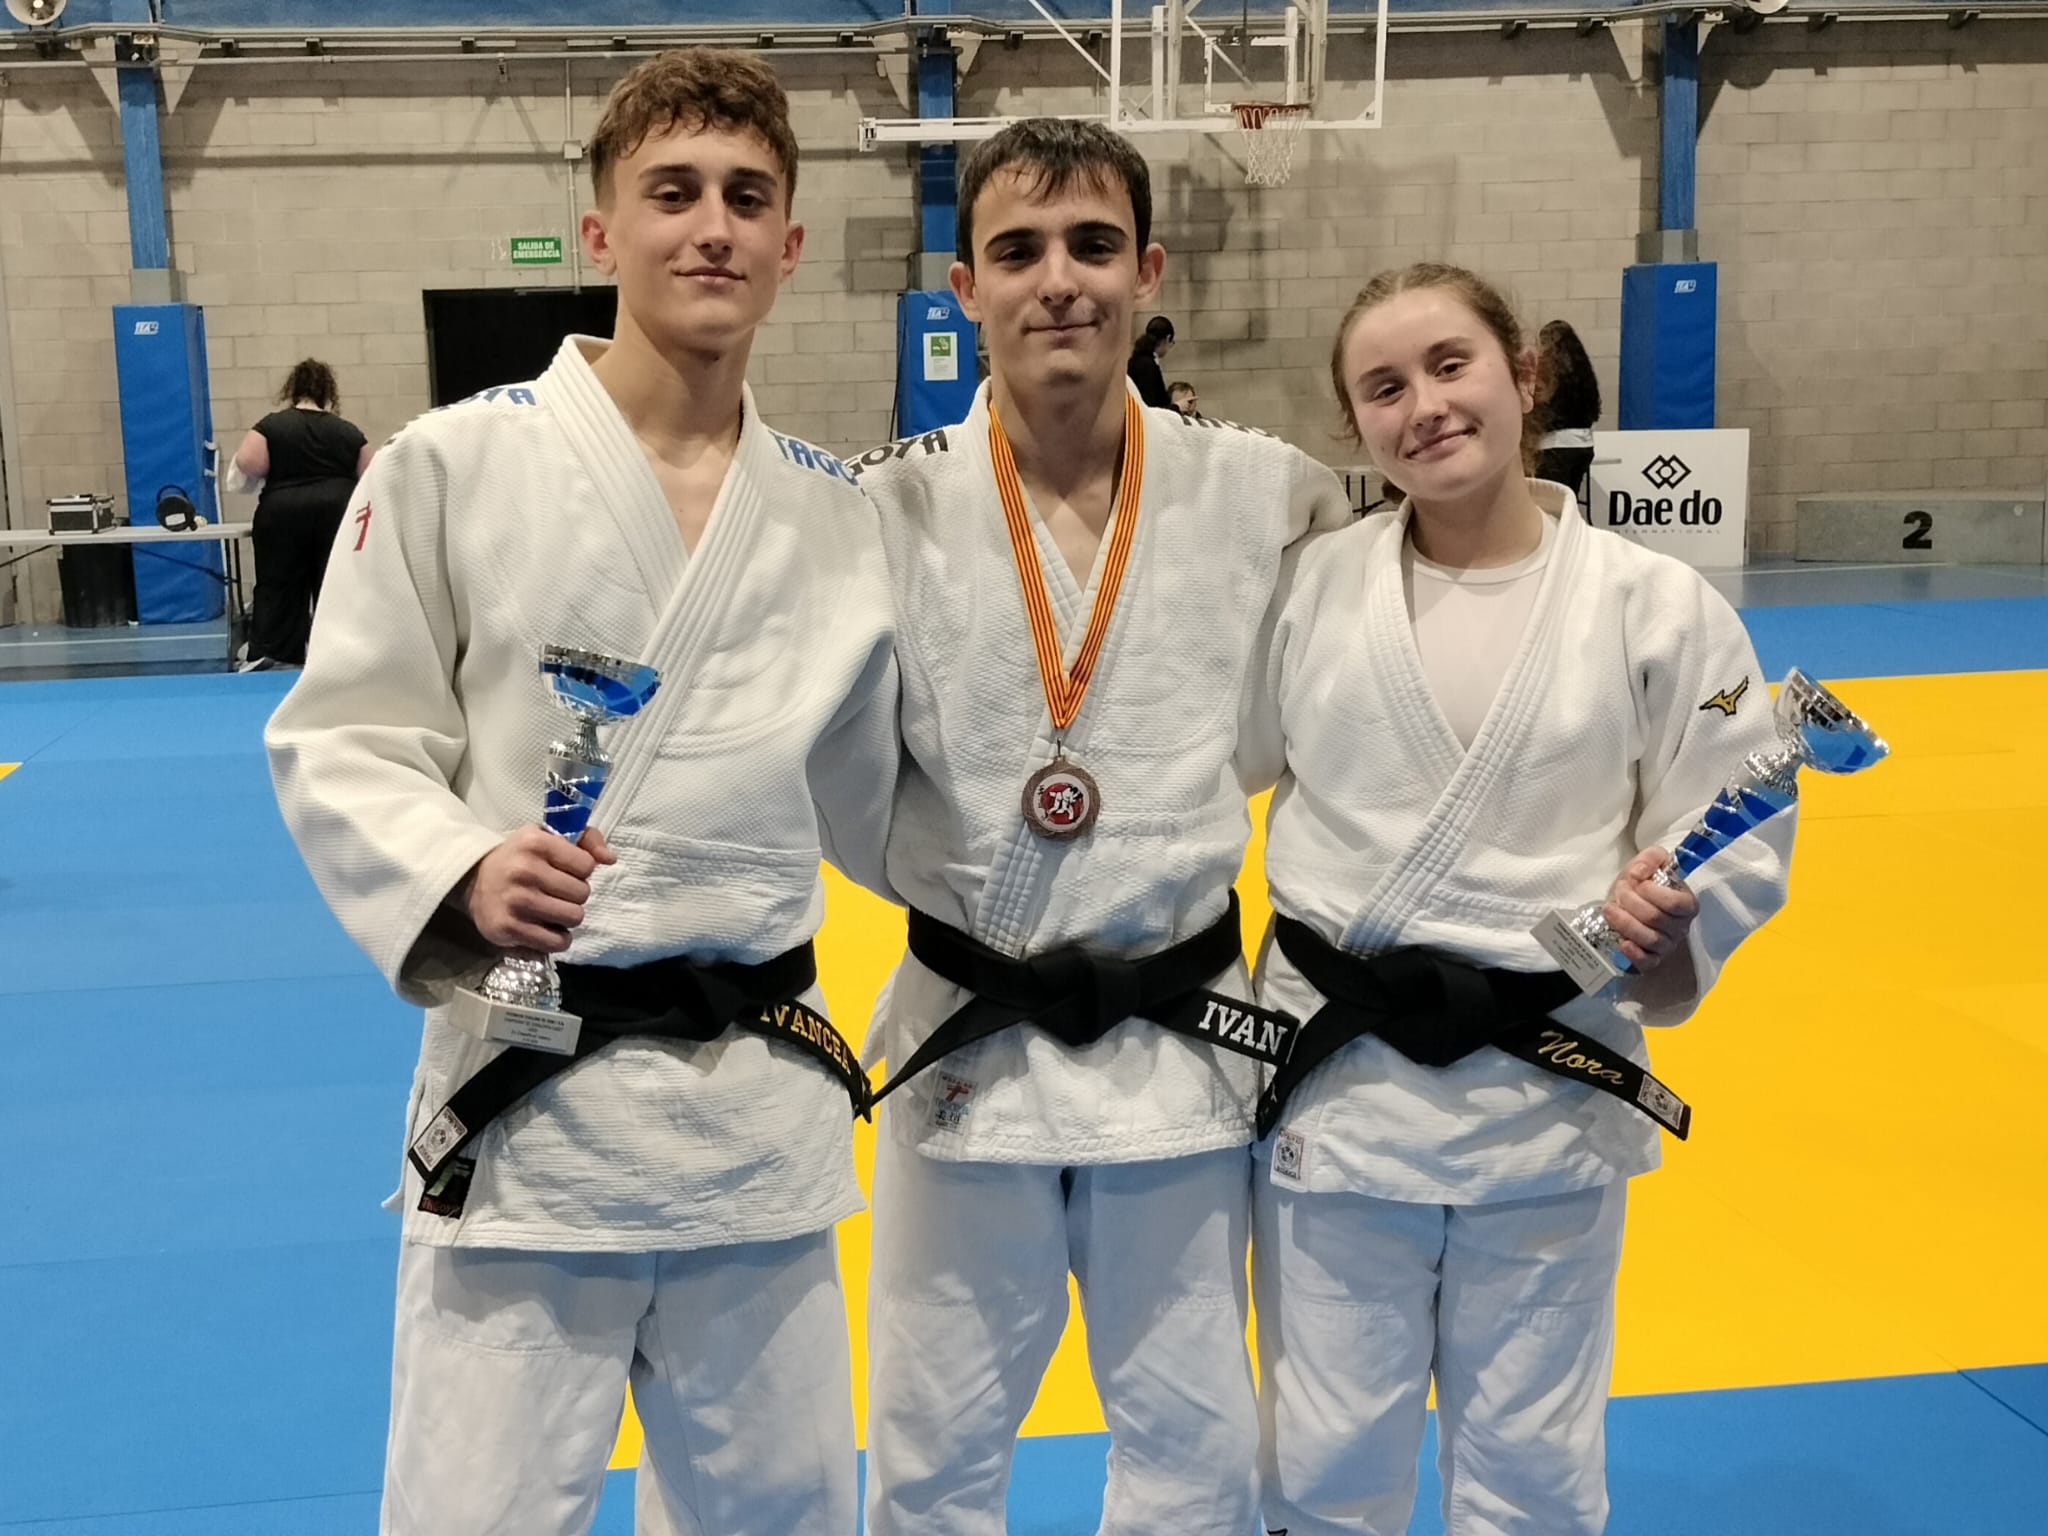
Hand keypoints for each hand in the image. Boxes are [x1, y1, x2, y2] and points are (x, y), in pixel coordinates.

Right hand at [458, 826, 616, 953]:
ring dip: (567, 917)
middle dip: (574, 895)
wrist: (474, 881)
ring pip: (574, 918)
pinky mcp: (509, 928)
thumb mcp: (548, 837)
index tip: (564, 871)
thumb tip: (610, 859)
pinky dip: (557, 939)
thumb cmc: (520, 858)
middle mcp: (524, 870)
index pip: (586, 865)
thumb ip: (586, 839)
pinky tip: (546, 928)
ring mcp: (516, 901)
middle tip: (556, 893)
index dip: (580, 870)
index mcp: (535, 842)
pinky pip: (557, 942)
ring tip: (551, 910)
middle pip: (582, 894)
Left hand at [1600, 847, 1697, 971]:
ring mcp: (1667, 945)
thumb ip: (1651, 859)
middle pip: (1656, 918)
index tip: (1635, 880)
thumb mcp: (1647, 865)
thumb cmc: (1642, 887)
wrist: (1631, 904)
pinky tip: (1623, 942)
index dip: (1651, 891)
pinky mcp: (1652, 959)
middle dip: (1631, 902)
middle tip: (1618, 891)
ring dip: (1625, 923)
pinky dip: (1634, 954)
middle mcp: (1680, 927)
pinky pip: (1647, 962)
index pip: (1674, 902)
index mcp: (1686, 904)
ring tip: (1609, 909)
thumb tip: (1641, 870)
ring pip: (1649, 939)